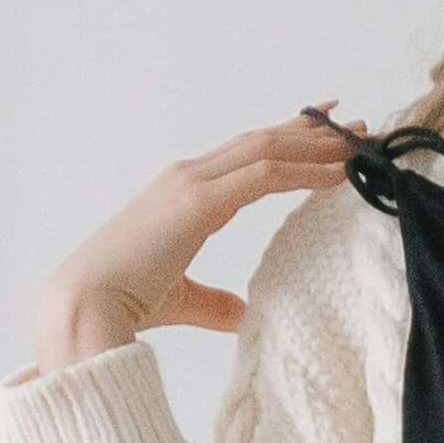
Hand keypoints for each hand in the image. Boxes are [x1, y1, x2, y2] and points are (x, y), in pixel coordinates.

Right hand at [31, 113, 359, 372]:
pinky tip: (338, 175)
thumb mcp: (182, 300)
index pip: (243, 155)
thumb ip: (213, 303)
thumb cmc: (122, 304)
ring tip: (358, 145)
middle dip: (309, 132)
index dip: (285, 140)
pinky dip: (304, 172)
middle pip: (260, 142)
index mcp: (182, 193)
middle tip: (355, 126)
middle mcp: (188, 177)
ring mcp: (192, 183)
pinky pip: (264, 176)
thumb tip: (242, 316)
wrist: (85, 306)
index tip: (324, 132)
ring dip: (315, 145)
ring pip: (266, 150)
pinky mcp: (198, 202)